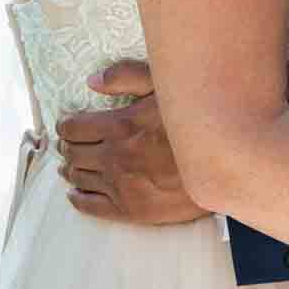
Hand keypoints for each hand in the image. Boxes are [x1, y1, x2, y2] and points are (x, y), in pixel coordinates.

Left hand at [56, 60, 209, 226]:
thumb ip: (127, 77)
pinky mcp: (130, 211)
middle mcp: (113, 158)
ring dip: (70, 170)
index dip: (65, 125)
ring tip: (69, 166)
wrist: (223, 167)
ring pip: (79, 178)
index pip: (74, 127)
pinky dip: (77, 199)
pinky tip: (74, 194)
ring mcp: (120, 187)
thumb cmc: (195, 122)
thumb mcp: (165, 86)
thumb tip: (91, 80)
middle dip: (66, 147)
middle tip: (67, 144)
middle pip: (73, 153)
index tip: (66, 123)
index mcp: (119, 126)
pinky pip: (91, 207)